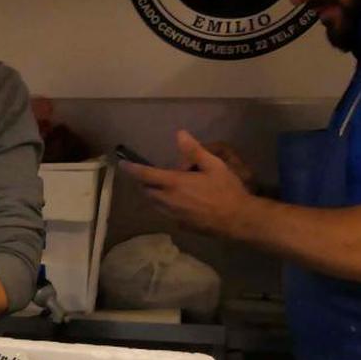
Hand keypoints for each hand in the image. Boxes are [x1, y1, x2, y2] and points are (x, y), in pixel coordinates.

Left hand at [122, 130, 253, 235]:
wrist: (238, 220)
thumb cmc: (227, 190)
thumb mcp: (214, 165)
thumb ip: (194, 150)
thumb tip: (179, 134)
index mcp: (174, 184)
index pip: (145, 175)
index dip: (131, 169)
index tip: (122, 164)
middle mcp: (168, 200)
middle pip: (147, 191)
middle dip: (144, 182)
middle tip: (151, 174)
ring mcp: (173, 215)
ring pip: (154, 204)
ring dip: (154, 194)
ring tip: (166, 186)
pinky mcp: (180, 225)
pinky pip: (166, 213)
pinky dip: (165, 205)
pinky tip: (180, 201)